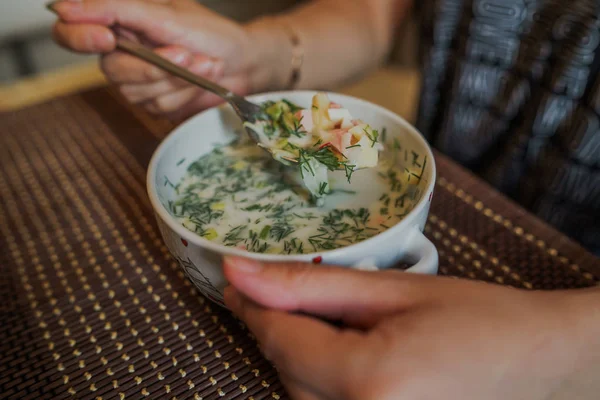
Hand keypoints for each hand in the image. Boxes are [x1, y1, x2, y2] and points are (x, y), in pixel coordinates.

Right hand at [49, 0, 286, 120]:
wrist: (243, 62)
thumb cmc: (209, 32)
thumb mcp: (164, 14)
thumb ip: (115, 9)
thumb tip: (65, 8)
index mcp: (117, 25)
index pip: (70, 33)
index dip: (79, 37)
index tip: (105, 38)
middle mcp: (121, 56)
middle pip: (113, 71)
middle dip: (156, 64)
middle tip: (186, 50)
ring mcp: (138, 84)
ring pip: (139, 92)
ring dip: (178, 78)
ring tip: (204, 63)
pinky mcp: (156, 105)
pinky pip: (159, 106)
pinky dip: (185, 92)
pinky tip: (202, 79)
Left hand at [223, 257, 599, 399]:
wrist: (537, 362)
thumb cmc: (478, 319)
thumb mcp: (392, 291)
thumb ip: (311, 286)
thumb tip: (243, 274)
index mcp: (368, 380)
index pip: (280, 339)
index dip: (251, 305)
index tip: (234, 278)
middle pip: (285, 368)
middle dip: (278, 325)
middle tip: (285, 286)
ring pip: (298, 392)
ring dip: (300, 353)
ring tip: (336, 319)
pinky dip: (321, 378)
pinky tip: (347, 351)